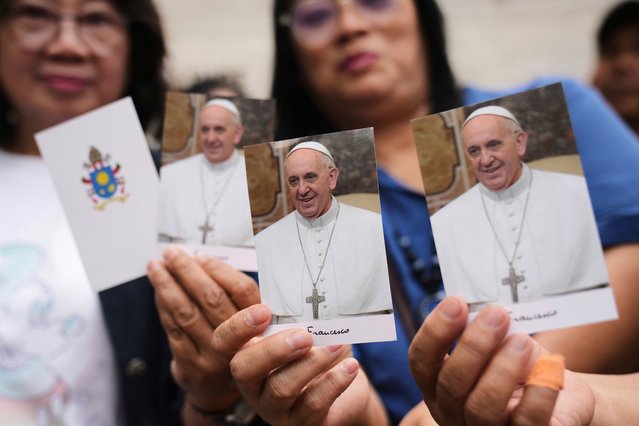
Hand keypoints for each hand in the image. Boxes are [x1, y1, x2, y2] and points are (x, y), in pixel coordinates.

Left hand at [147, 246, 259, 411]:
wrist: (222, 390)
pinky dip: (163, 304)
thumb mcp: (252, 322)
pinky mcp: (189, 364)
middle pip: (212, 299)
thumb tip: (199, 260)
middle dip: (187, 271)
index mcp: (260, 325)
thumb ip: (233, 296)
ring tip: (156, 265)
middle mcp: (239, 342)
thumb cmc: (236, 344)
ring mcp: (212, 356)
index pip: (242, 291)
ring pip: (187, 312)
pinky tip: (158, 288)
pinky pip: (173, 328)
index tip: (201, 256)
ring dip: (167, 285)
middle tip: (172, 253)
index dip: (221, 270)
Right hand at [213, 303, 387, 425]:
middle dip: (274, 349)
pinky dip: (333, 383)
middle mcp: (252, 383)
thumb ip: (295, 315)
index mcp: (246, 352)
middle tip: (304, 336)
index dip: (238, 327)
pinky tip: (349, 366)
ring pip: (281, 388)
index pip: (223, 341)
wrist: (344, 379)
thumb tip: (305, 292)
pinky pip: (312, 405)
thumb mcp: (304, 327)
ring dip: (312, 364)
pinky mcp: (299, 424)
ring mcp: (273, 408)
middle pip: (244, 369)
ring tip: (337, 346)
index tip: (264, 311)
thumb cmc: (317, 347)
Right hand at [408, 297, 594, 424]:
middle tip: (498, 315)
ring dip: (502, 369)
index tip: (457, 303)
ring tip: (523, 341)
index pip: (421, 361)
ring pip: (482, 408)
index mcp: (438, 384)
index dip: (435, 331)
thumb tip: (484, 309)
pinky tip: (551, 365)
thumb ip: (484, 329)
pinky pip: (527, 422)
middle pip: (450, 384)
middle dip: (474, 345)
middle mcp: (453, 412)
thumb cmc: (521, 364)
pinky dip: (540, 392)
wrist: (563, 395)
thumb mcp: (497, 343)